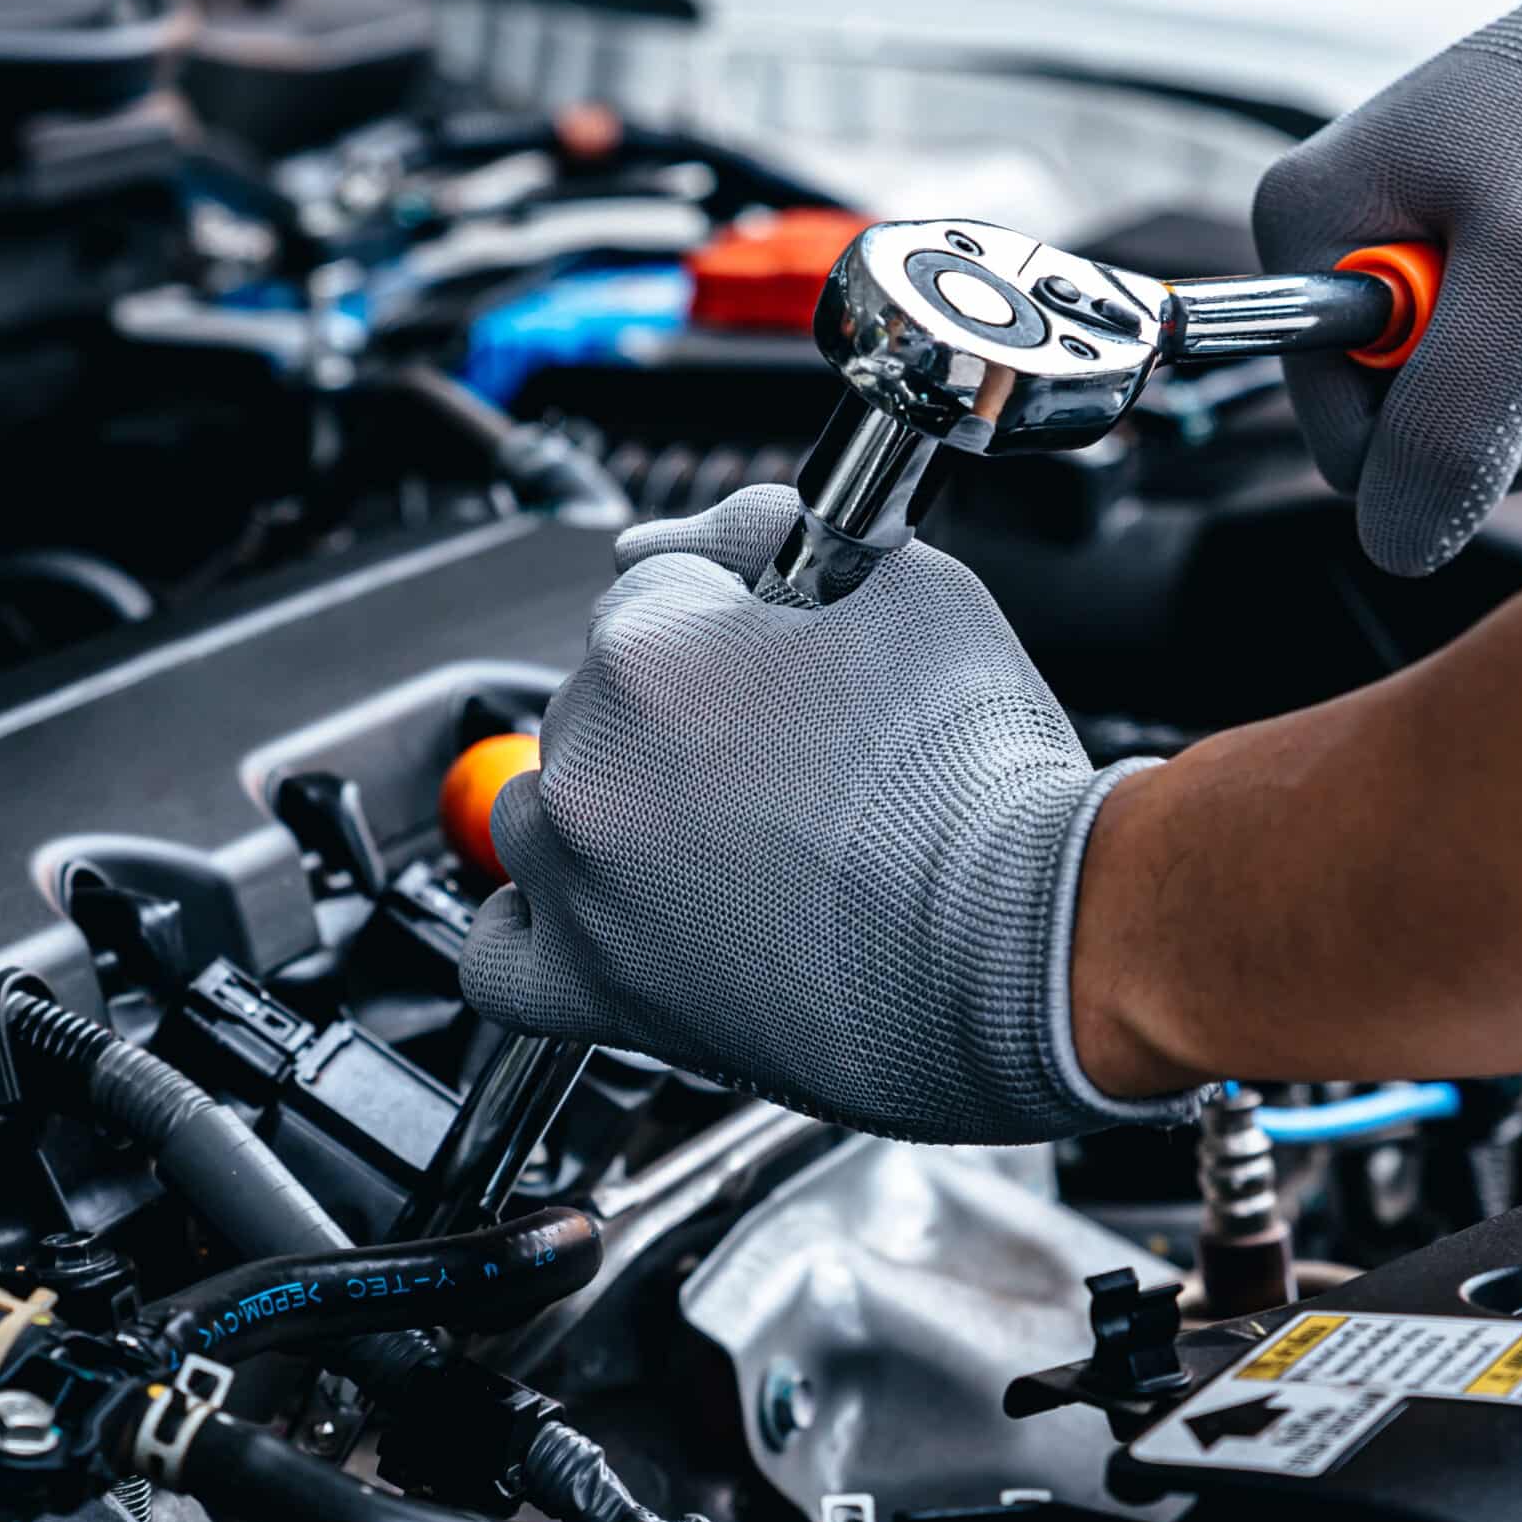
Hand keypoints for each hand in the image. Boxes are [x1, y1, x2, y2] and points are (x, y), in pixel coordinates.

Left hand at [459, 487, 1201, 1144]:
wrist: (1021, 943)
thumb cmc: (982, 780)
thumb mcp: (914, 589)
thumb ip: (781, 528)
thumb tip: (709, 531)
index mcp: (651, 649)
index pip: (655, 584)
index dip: (735, 611)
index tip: (788, 647)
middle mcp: (591, 762)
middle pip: (600, 698)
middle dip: (685, 709)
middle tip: (796, 752)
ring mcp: (582, 883)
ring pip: (547, 810)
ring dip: (619, 806)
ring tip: (733, 835)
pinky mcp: (596, 992)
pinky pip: (499, 956)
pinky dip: (540, 926)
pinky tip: (610, 909)